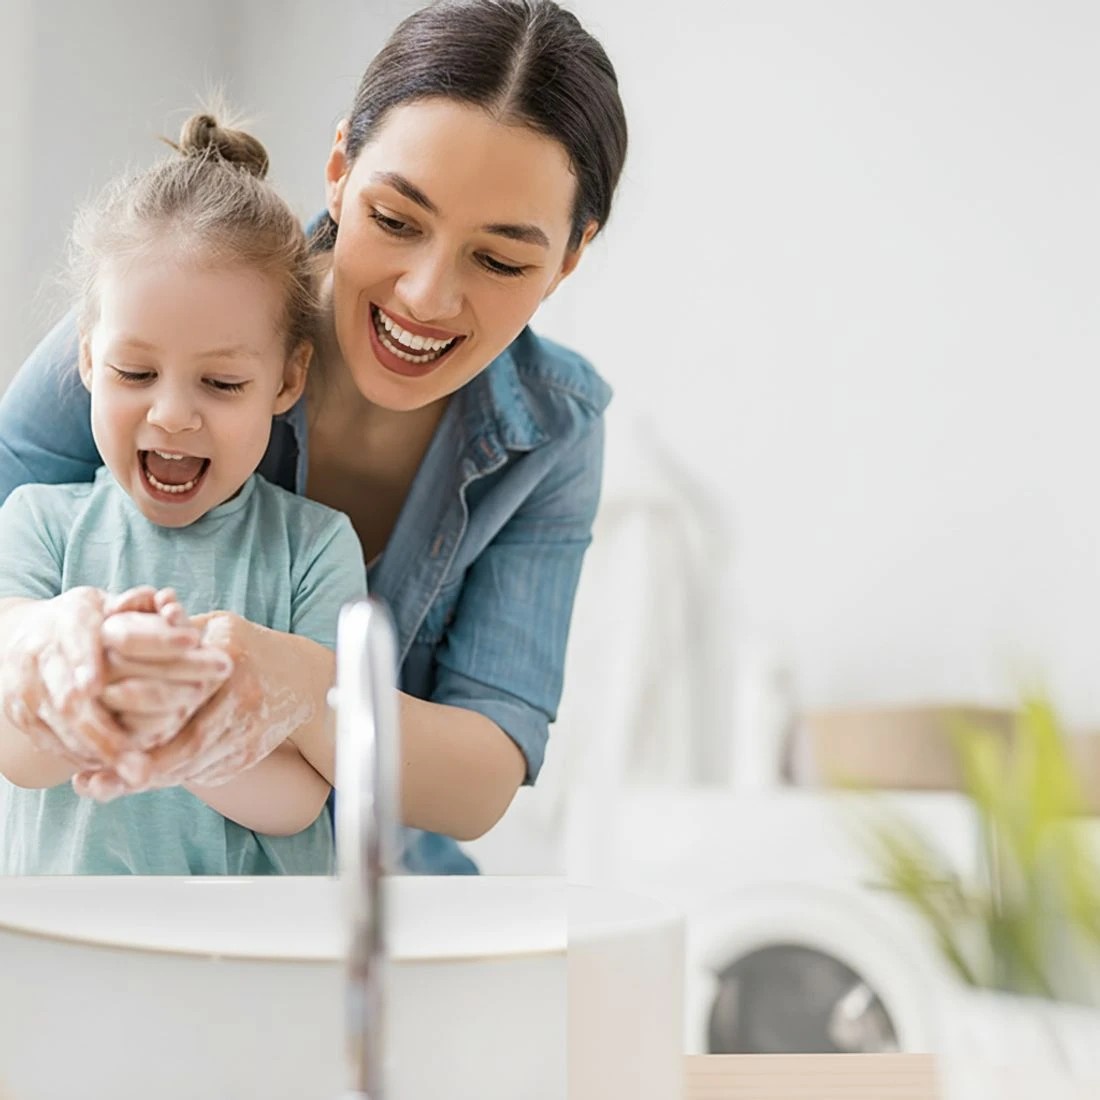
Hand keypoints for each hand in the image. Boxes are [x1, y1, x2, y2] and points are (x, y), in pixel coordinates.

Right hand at [0, 586, 131, 768]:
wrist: (28, 632)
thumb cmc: (89, 617)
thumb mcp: (109, 602)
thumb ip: (137, 605)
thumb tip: (167, 603)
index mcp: (67, 619)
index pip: (75, 639)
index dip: (83, 662)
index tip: (97, 686)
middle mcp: (40, 654)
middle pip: (67, 697)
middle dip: (103, 731)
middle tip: (139, 760)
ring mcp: (26, 687)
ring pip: (60, 726)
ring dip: (98, 752)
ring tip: (135, 773)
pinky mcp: (21, 714)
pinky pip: (50, 741)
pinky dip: (81, 756)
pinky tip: (113, 771)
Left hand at [70, 588, 232, 799]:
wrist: (305, 680)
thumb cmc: (249, 648)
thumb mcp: (216, 628)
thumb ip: (174, 626)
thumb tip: (121, 616)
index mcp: (230, 659)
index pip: (177, 695)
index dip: (137, 715)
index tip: (99, 729)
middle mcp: (242, 698)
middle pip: (183, 743)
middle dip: (135, 767)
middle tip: (93, 780)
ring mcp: (249, 731)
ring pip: (190, 766)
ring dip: (148, 778)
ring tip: (106, 785)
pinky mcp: (249, 755)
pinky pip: (204, 774)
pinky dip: (173, 776)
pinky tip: (144, 777)